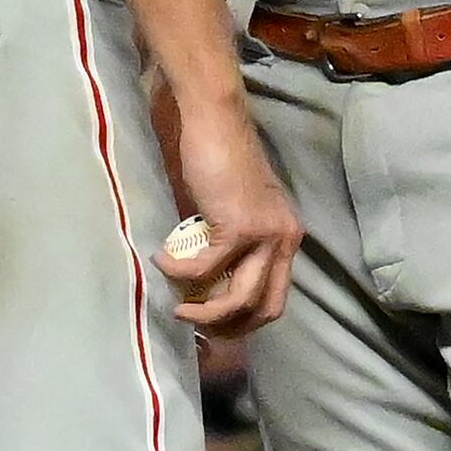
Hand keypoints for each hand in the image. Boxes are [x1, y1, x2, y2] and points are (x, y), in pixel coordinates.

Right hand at [149, 92, 298, 335]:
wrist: (215, 123)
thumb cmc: (220, 160)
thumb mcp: (235, 211)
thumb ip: (233, 244)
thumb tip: (208, 282)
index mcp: (287, 238)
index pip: (277, 296)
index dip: (247, 320)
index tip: (216, 324)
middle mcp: (285, 240)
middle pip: (265, 307)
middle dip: (230, 327)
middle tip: (198, 325)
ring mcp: (266, 235)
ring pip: (239, 299)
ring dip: (205, 313)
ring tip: (178, 307)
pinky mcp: (239, 227)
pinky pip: (205, 269)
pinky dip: (179, 272)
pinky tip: (162, 262)